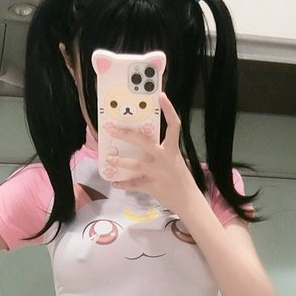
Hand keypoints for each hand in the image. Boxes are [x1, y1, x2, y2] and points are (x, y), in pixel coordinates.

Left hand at [102, 93, 198, 217]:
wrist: (187, 200)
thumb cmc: (179, 177)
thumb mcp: (174, 159)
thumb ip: (161, 150)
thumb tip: (142, 142)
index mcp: (172, 149)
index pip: (174, 125)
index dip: (169, 109)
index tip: (161, 96)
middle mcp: (164, 158)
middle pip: (143, 142)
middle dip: (126, 135)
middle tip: (111, 129)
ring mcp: (157, 173)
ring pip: (134, 165)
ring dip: (119, 162)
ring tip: (108, 158)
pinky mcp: (152, 186)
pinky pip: (134, 184)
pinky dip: (123, 184)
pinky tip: (115, 182)